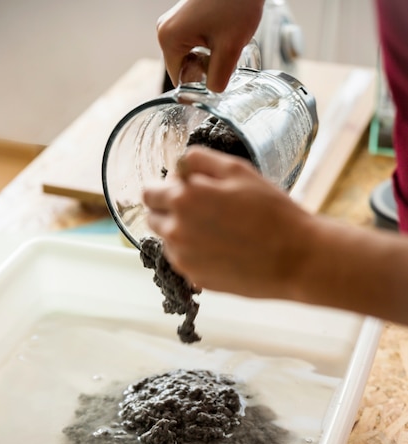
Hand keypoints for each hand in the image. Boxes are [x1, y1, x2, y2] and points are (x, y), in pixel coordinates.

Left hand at [143, 146, 312, 299]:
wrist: (296, 258)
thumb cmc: (272, 211)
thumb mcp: (238, 171)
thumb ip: (200, 161)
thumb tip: (179, 166)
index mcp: (183, 200)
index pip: (149, 193)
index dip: (165, 187)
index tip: (184, 188)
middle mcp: (176, 232)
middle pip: (154, 218)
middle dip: (170, 210)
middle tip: (204, 208)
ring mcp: (185, 260)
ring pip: (168, 241)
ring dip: (182, 233)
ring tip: (218, 230)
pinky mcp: (196, 279)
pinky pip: (185, 262)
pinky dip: (195, 254)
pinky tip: (223, 249)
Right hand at [157, 0, 264, 91]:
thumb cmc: (235, 2)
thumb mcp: (230, 48)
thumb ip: (219, 78)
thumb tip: (213, 94)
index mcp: (168, 39)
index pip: (179, 80)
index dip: (200, 85)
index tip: (220, 75)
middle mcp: (165, 31)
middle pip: (184, 69)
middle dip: (206, 70)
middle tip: (227, 57)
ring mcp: (174, 23)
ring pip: (191, 58)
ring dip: (210, 59)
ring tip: (227, 45)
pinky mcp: (185, 19)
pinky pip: (194, 45)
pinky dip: (210, 47)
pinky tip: (224, 37)